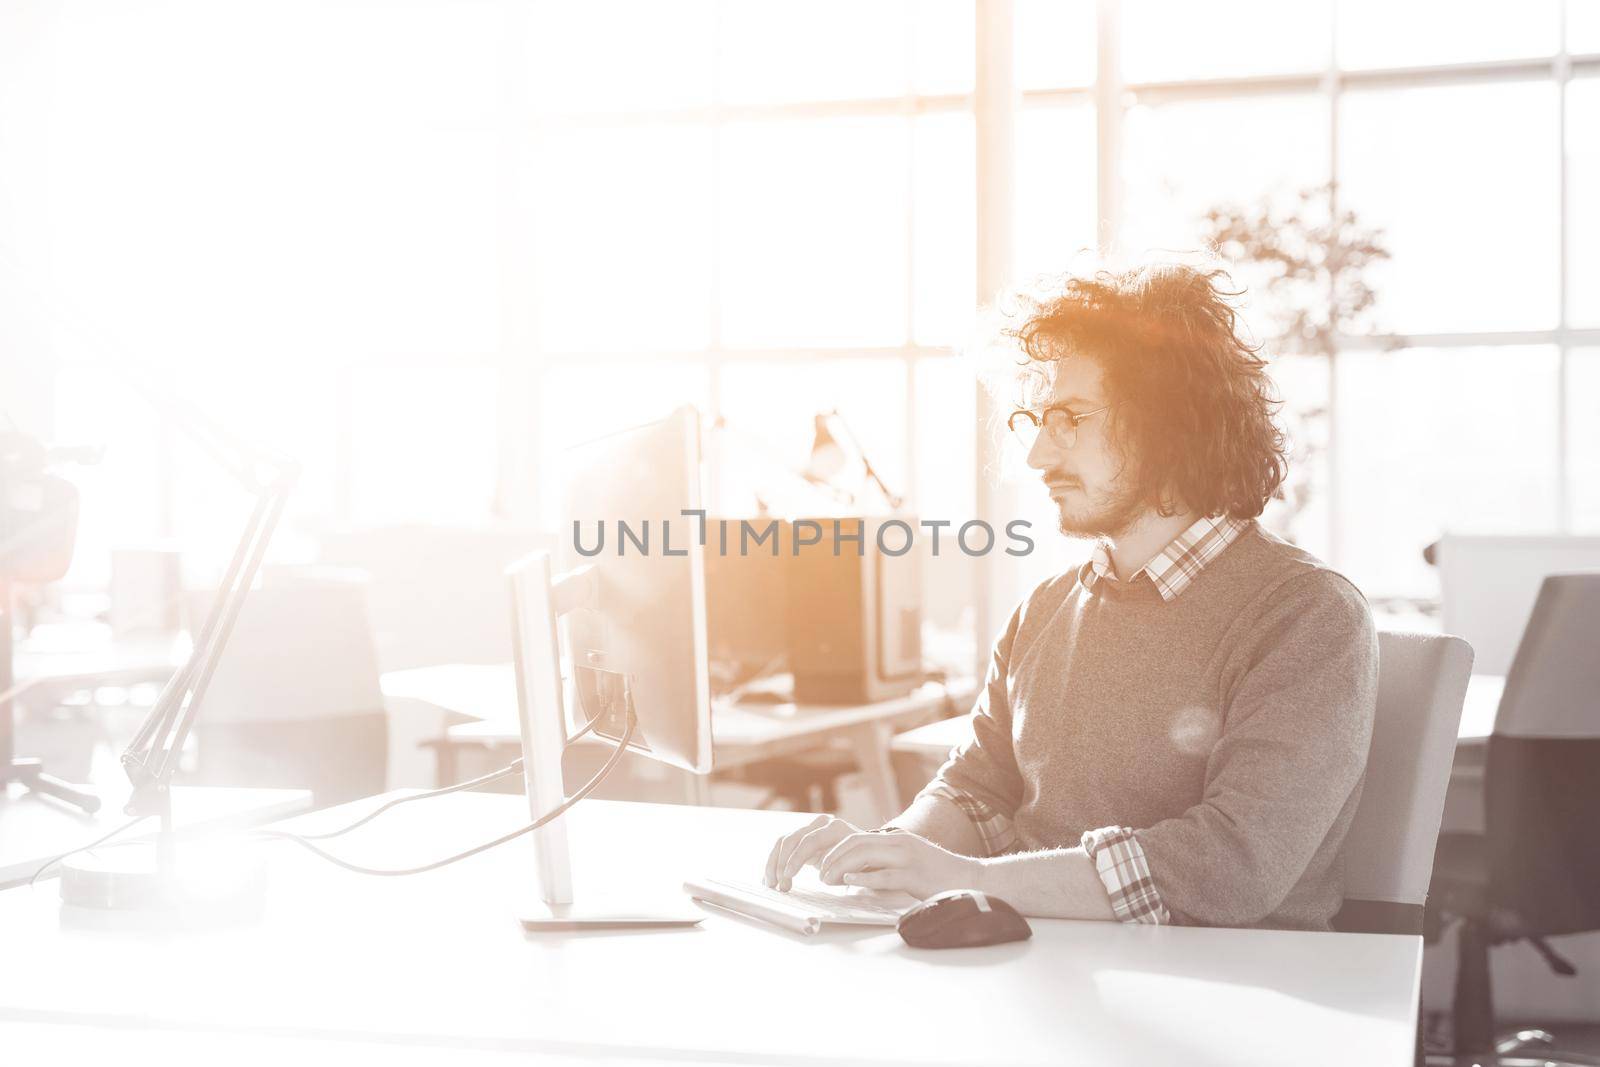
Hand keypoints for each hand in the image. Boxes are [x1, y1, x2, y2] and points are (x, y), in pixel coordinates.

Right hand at [764, 815, 863, 890]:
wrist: (863, 852)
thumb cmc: (859, 863)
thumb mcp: (854, 867)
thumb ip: (840, 870)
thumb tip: (823, 879)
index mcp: (835, 829)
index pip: (809, 841)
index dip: (796, 859)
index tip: (787, 877)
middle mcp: (820, 824)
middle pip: (792, 839)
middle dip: (781, 864)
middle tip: (778, 885)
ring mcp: (810, 828)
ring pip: (783, 842)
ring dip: (774, 864)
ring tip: (771, 885)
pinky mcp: (802, 837)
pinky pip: (783, 846)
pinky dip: (775, 862)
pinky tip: (770, 878)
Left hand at [818, 831, 983, 899]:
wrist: (969, 880)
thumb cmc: (936, 876)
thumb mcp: (907, 862)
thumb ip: (885, 862)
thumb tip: (856, 872)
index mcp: (896, 839)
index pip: (857, 838)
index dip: (835, 851)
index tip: (822, 865)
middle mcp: (900, 843)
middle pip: (856, 843)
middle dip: (833, 858)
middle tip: (820, 875)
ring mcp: (908, 858)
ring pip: (865, 855)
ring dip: (841, 868)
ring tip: (828, 881)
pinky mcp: (916, 875)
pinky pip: (885, 875)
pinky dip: (865, 879)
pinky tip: (850, 883)